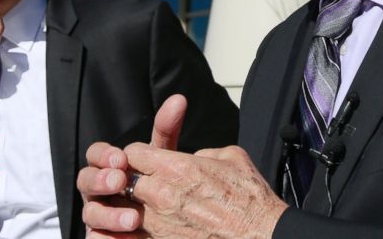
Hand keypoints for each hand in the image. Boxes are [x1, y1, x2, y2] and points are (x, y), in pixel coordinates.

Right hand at [77, 95, 187, 236]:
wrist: (167, 218)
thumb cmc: (159, 180)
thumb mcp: (162, 156)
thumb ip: (166, 130)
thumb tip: (179, 99)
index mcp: (107, 166)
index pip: (96, 154)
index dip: (104, 155)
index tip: (120, 158)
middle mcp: (97, 189)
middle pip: (85, 181)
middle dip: (100, 181)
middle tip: (119, 181)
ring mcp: (98, 215)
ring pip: (91, 214)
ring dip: (108, 214)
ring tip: (132, 218)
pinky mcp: (102, 237)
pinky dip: (106, 238)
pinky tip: (124, 238)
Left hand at [123, 144, 287, 238]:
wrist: (261, 236)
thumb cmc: (251, 199)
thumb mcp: (231, 157)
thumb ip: (205, 153)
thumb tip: (196, 157)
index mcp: (178, 167)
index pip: (133, 152)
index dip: (136, 154)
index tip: (143, 160)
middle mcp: (162, 195)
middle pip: (121, 180)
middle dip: (126, 179)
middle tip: (136, 181)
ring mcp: (159, 224)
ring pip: (122, 210)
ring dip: (126, 206)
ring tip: (136, 206)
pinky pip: (130, 237)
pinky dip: (130, 231)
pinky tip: (139, 227)